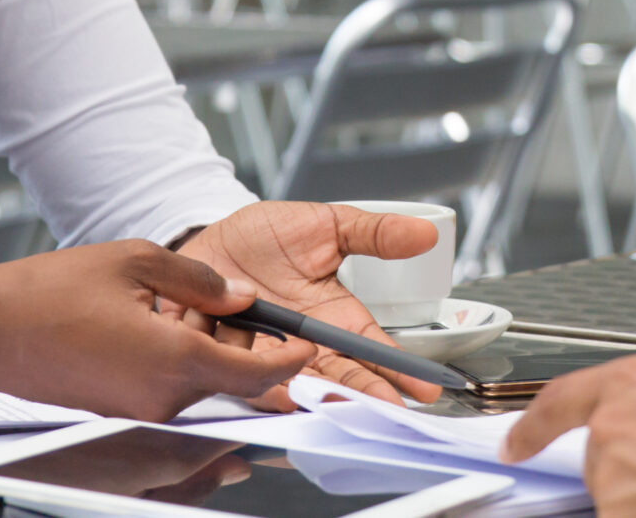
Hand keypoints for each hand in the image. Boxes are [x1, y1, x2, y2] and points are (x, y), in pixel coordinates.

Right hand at [0, 239, 314, 420]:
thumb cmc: (48, 295)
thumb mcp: (134, 261)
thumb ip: (198, 279)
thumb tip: (241, 296)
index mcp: (175, 359)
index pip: (260, 374)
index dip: (294, 361)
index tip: (310, 346)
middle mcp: (162, 401)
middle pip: (236, 390)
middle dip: (261, 365)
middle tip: (272, 335)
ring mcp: (139, 416)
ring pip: (204, 399)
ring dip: (221, 373)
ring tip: (222, 339)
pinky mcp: (119, 419)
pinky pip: (172, 407)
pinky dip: (187, 382)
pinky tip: (176, 350)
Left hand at [178, 201, 443, 404]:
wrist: (209, 234)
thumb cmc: (268, 236)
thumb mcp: (327, 226)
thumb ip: (374, 233)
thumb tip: (425, 232)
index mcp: (333, 319)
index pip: (370, 349)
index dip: (397, 369)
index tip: (424, 388)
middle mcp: (301, 345)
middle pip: (339, 378)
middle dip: (363, 395)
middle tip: (385, 409)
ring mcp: (264, 354)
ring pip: (293, 384)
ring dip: (313, 395)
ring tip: (332, 401)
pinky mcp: (224, 355)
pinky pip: (241, 377)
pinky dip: (260, 387)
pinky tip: (279, 392)